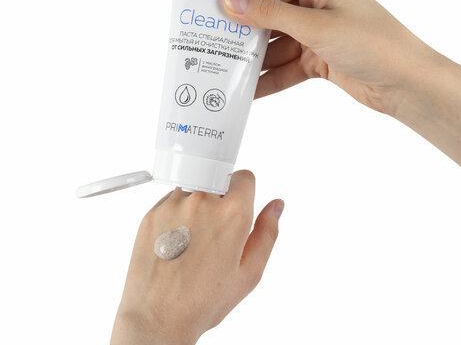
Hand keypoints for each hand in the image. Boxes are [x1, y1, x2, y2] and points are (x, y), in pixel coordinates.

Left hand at [110, 170, 283, 344]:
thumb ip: (267, 232)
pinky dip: (176, 215)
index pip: (244, 176)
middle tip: (214, 235)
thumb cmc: (203, 300)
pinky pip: (171, 202)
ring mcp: (174, 204)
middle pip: (218, 184)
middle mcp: (202, 201)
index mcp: (232, 213)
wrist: (157, 317)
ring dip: (196, 207)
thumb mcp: (249, 272)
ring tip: (192, 242)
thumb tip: (276, 205)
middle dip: (220, 203)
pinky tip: (176, 243)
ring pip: (194, 191)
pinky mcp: (152, 212)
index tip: (239, 206)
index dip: (245, 192)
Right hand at [223, 0, 432, 115]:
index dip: (242, 2)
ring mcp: (317, 31)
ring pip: (276, 45)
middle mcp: (316, 2)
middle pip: (269, 17)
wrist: (405, 83)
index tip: (213, 15)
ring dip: (255, 62)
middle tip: (212, 46)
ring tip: (225, 73)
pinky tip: (250, 91)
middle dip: (245, 36)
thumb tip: (231, 0)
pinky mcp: (319, 56)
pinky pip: (287, 66)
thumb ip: (271, 14)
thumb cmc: (372, 42)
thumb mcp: (315, 26)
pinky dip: (272, 78)